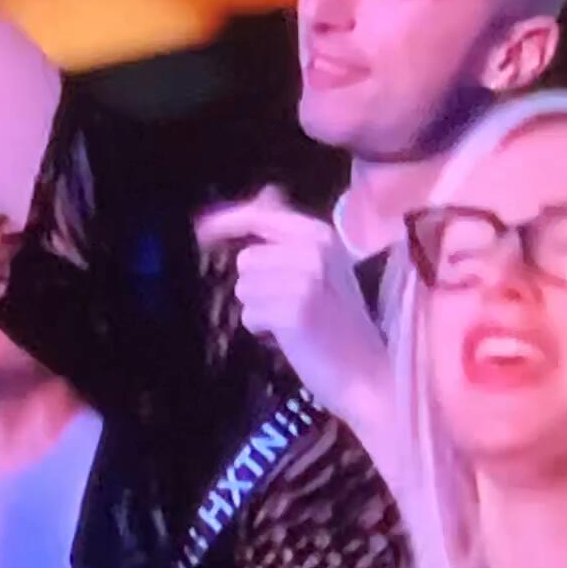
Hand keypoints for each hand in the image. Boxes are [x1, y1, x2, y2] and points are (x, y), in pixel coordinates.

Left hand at [196, 186, 390, 429]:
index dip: (226, 222)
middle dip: (256, 287)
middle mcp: (314, 249)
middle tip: (287, 307)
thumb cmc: (339, 325)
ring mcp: (305, 278)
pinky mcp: (294, 310)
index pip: (261, 216)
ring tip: (290, 323)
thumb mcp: (321, 269)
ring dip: (259, 309)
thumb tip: (265, 194)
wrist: (366, 373)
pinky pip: (249, 315)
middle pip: (246, 260)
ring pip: (244, 288)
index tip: (200, 231)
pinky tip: (290, 338)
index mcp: (322, 234)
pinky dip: (262, 331)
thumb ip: (288, 237)